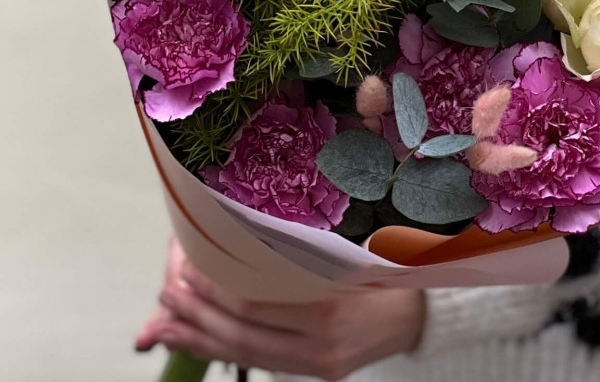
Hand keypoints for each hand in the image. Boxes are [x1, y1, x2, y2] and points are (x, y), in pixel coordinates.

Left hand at [136, 239, 425, 378]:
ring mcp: (318, 361)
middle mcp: (321, 340)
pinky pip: (260, 362)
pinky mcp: (316, 374)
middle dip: (198, 312)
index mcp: (330, 302)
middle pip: (244, 329)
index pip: (257, 298)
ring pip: (245, 351)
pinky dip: (223, 351)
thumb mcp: (345, 252)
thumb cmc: (381, 270)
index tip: (189, 267)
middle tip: (168, 291)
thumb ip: (297, 256)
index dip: (217, 285)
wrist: (419, 312)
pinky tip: (198, 341)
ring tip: (167, 320)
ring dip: (201, 336)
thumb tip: (240, 243)